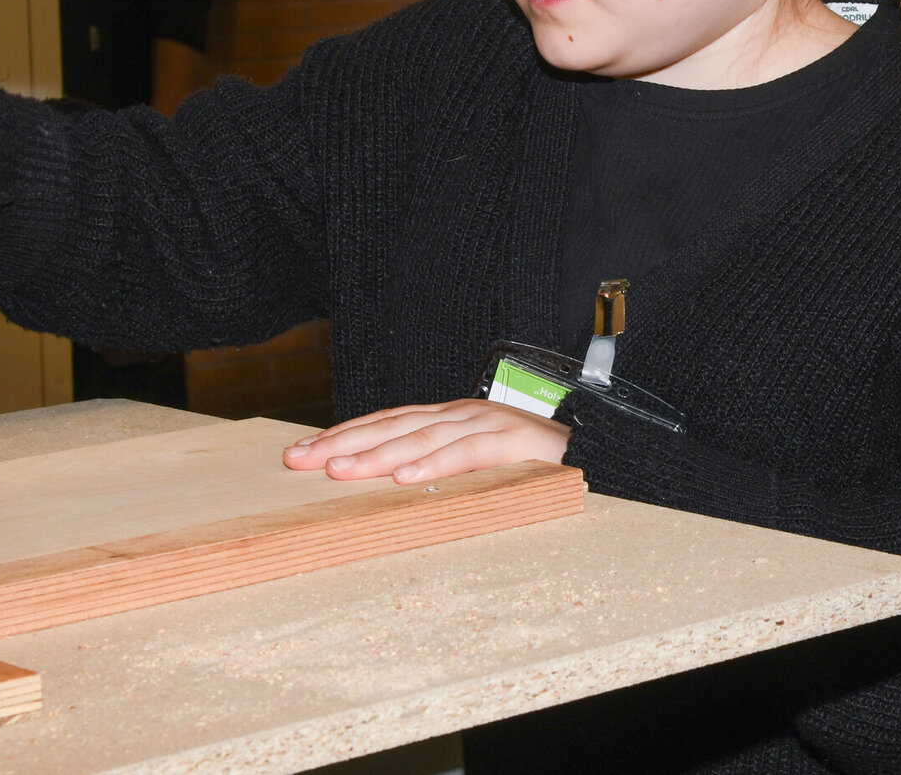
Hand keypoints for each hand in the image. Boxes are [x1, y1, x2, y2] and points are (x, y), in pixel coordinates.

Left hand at [282, 399, 569, 484]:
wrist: (601, 447)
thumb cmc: (535, 463)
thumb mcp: (478, 462)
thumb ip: (440, 465)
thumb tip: (390, 485)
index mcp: (450, 418)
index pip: (386, 422)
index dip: (344, 435)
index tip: (303, 451)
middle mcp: (462, 415)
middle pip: (392, 426)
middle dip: (343, 442)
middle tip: (299, 459)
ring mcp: (488, 425)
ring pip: (422, 438)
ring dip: (376, 455)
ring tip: (339, 471)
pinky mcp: (515, 444)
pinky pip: (469, 455)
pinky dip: (435, 466)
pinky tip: (405, 478)